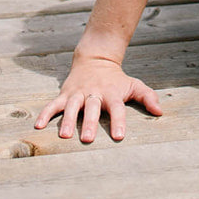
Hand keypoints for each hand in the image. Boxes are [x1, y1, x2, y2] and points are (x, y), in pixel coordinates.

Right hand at [33, 53, 162, 142]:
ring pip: (72, 107)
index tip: (119, 137)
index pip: (117, 109)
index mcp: (112, 94)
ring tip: (64, 136)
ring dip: (68, 121)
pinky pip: (53, 104)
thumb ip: (147, 97)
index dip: (118, 122)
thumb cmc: (116, 80)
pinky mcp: (65, 94)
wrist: (96, 59)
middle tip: (88, 139)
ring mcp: (78, 94)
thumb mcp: (133, 85)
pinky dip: (45, 114)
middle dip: (90, 124)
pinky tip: (38, 126)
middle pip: (92, 109)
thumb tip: (160, 112)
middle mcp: (94, 94)